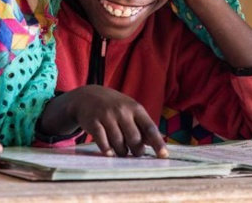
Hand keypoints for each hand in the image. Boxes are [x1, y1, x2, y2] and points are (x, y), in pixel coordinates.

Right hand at [39, 85, 166, 157]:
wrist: (88, 96)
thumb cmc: (115, 107)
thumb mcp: (130, 110)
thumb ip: (142, 126)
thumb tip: (156, 144)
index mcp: (135, 108)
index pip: (150, 127)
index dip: (158, 143)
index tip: (164, 155)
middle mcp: (122, 111)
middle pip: (134, 138)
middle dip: (137, 150)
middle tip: (135, 153)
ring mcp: (106, 116)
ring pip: (118, 142)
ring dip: (122, 152)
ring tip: (122, 152)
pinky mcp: (93, 122)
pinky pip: (102, 141)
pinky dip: (107, 150)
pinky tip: (109, 153)